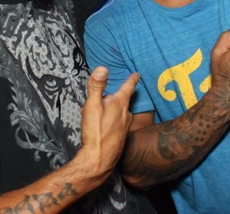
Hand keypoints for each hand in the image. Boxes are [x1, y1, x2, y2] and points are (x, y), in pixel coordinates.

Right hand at [79, 67, 139, 181]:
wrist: (99, 160)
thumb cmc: (96, 132)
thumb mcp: (92, 105)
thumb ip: (96, 86)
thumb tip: (103, 68)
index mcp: (119, 104)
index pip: (128, 87)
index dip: (132, 79)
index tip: (137, 74)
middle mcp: (125, 115)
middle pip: (120, 100)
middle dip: (112, 97)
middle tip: (100, 98)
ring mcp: (124, 127)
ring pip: (118, 113)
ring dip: (111, 110)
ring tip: (97, 114)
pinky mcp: (120, 138)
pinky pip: (116, 124)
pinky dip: (109, 122)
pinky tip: (100, 128)